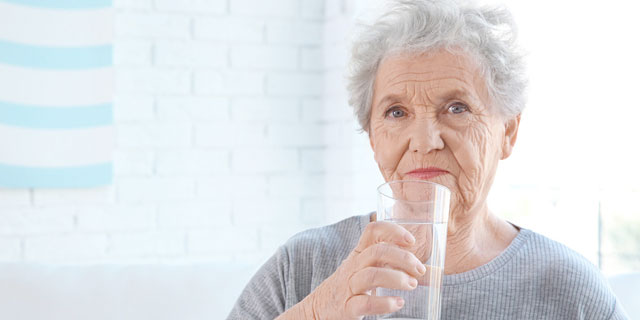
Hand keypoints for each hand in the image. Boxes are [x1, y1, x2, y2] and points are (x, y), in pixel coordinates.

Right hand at [304, 221, 426, 318]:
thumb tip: (427, 269)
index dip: (392, 231)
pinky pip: (365, 303)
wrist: (318, 309)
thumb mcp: (364, 269)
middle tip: (420, 269)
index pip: (372, 231)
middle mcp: (353, 267)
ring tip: (412, 284)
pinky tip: (398, 303)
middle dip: (402, 258)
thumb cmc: (349, 287)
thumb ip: (388, 264)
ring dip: (396, 278)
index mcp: (359, 254)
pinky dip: (384, 303)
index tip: (411, 240)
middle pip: (377, 252)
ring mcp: (349, 286)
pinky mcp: (347, 307)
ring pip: (371, 275)